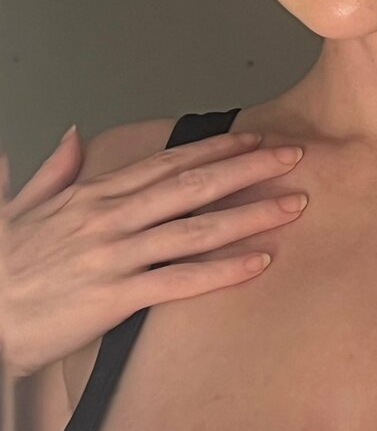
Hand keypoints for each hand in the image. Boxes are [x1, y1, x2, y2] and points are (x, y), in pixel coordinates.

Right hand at [0, 128, 306, 379]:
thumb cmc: (4, 268)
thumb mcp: (21, 207)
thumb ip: (55, 170)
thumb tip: (74, 134)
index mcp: (94, 194)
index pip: (168, 162)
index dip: (215, 149)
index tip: (254, 139)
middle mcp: (111, 217)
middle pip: (193, 185)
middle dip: (247, 169)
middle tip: (293, 157)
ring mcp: (115, 255)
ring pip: (196, 228)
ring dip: (249, 214)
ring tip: (292, 205)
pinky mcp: (114, 296)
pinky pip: (179, 281)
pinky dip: (222, 271)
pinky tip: (258, 262)